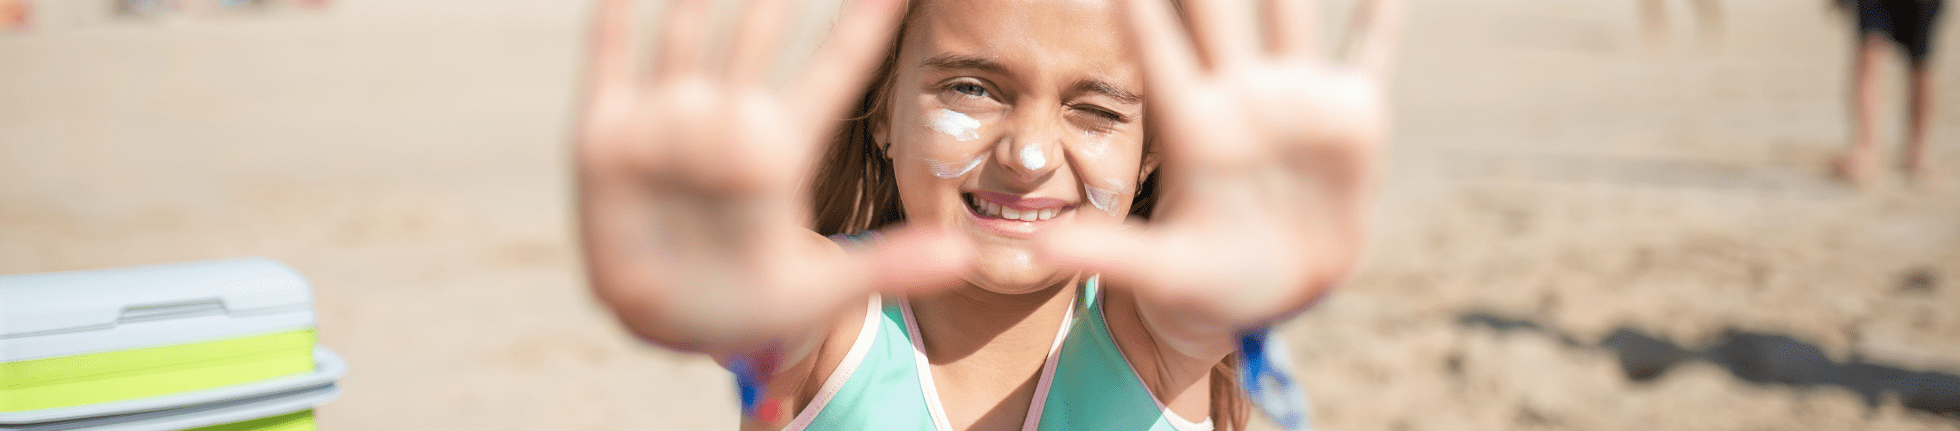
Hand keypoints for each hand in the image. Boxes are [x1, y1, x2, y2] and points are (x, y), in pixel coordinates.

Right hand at [576, 0, 966, 353]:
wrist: (667, 325)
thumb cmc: (753, 305)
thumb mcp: (824, 290)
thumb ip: (889, 266)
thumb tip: (961, 259)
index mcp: (783, 146)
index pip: (838, 67)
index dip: (866, 18)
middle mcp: (728, 118)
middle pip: (761, 31)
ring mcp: (669, 120)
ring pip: (690, 31)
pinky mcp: (609, 134)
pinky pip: (609, 60)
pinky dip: (611, 19)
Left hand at [1043, 0, 1400, 354]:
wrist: (1270, 292)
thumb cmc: (1202, 281)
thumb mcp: (1158, 273)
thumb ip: (1105, 253)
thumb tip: (1035, 251)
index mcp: (1192, 127)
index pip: (1157, 50)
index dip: (1141, 7)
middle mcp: (1240, 97)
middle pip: (1217, 13)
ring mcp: (1295, 100)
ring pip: (1289, 15)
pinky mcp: (1349, 118)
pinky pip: (1370, 53)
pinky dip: (1381, 16)